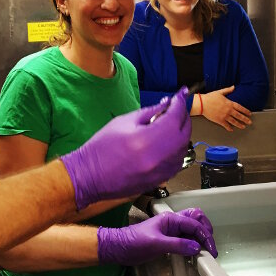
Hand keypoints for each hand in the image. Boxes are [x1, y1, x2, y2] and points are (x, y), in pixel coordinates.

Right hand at [61, 87, 190, 209]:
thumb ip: (149, 112)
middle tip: (176, 108)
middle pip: (185, 132)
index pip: (175, 116)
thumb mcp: (124, 121)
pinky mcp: (161, 180)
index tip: (179, 95)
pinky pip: (178, 161)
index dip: (179, 103)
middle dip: (183, 117)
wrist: (90, 175)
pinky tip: (168, 143)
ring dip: (181, 133)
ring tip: (170, 125)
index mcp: (149, 139)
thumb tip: (167, 104)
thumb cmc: (101, 148)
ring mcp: (162, 171)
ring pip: (184, 148)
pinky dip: (177, 149)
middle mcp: (159, 157)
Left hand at [97, 207, 217, 265]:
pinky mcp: (169, 239)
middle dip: (206, 230)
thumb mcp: (156, 244)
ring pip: (192, 228)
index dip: (205, 235)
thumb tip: (196, 247)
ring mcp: (171, 230)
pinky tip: (196, 252)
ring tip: (206, 250)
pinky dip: (194, 243)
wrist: (120, 248)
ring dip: (201, 237)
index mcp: (171, 219)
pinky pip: (186, 238)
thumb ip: (177, 244)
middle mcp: (173, 222)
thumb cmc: (134, 242)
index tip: (211, 249)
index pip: (194, 223)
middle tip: (210, 246)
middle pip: (196, 220)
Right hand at [201, 86, 251, 130]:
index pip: (240, 108)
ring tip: (243, 127)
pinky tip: (231, 129)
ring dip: (239, 125)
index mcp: (229, 103)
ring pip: (234, 121)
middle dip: (245, 119)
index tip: (249, 114)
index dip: (245, 111)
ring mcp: (224, 116)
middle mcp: (228, 110)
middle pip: (239, 116)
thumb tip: (233, 87)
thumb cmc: (210, 97)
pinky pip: (226, 125)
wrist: (202, 104)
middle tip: (249, 122)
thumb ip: (228, 90)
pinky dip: (229, 128)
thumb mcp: (220, 92)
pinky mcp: (219, 120)